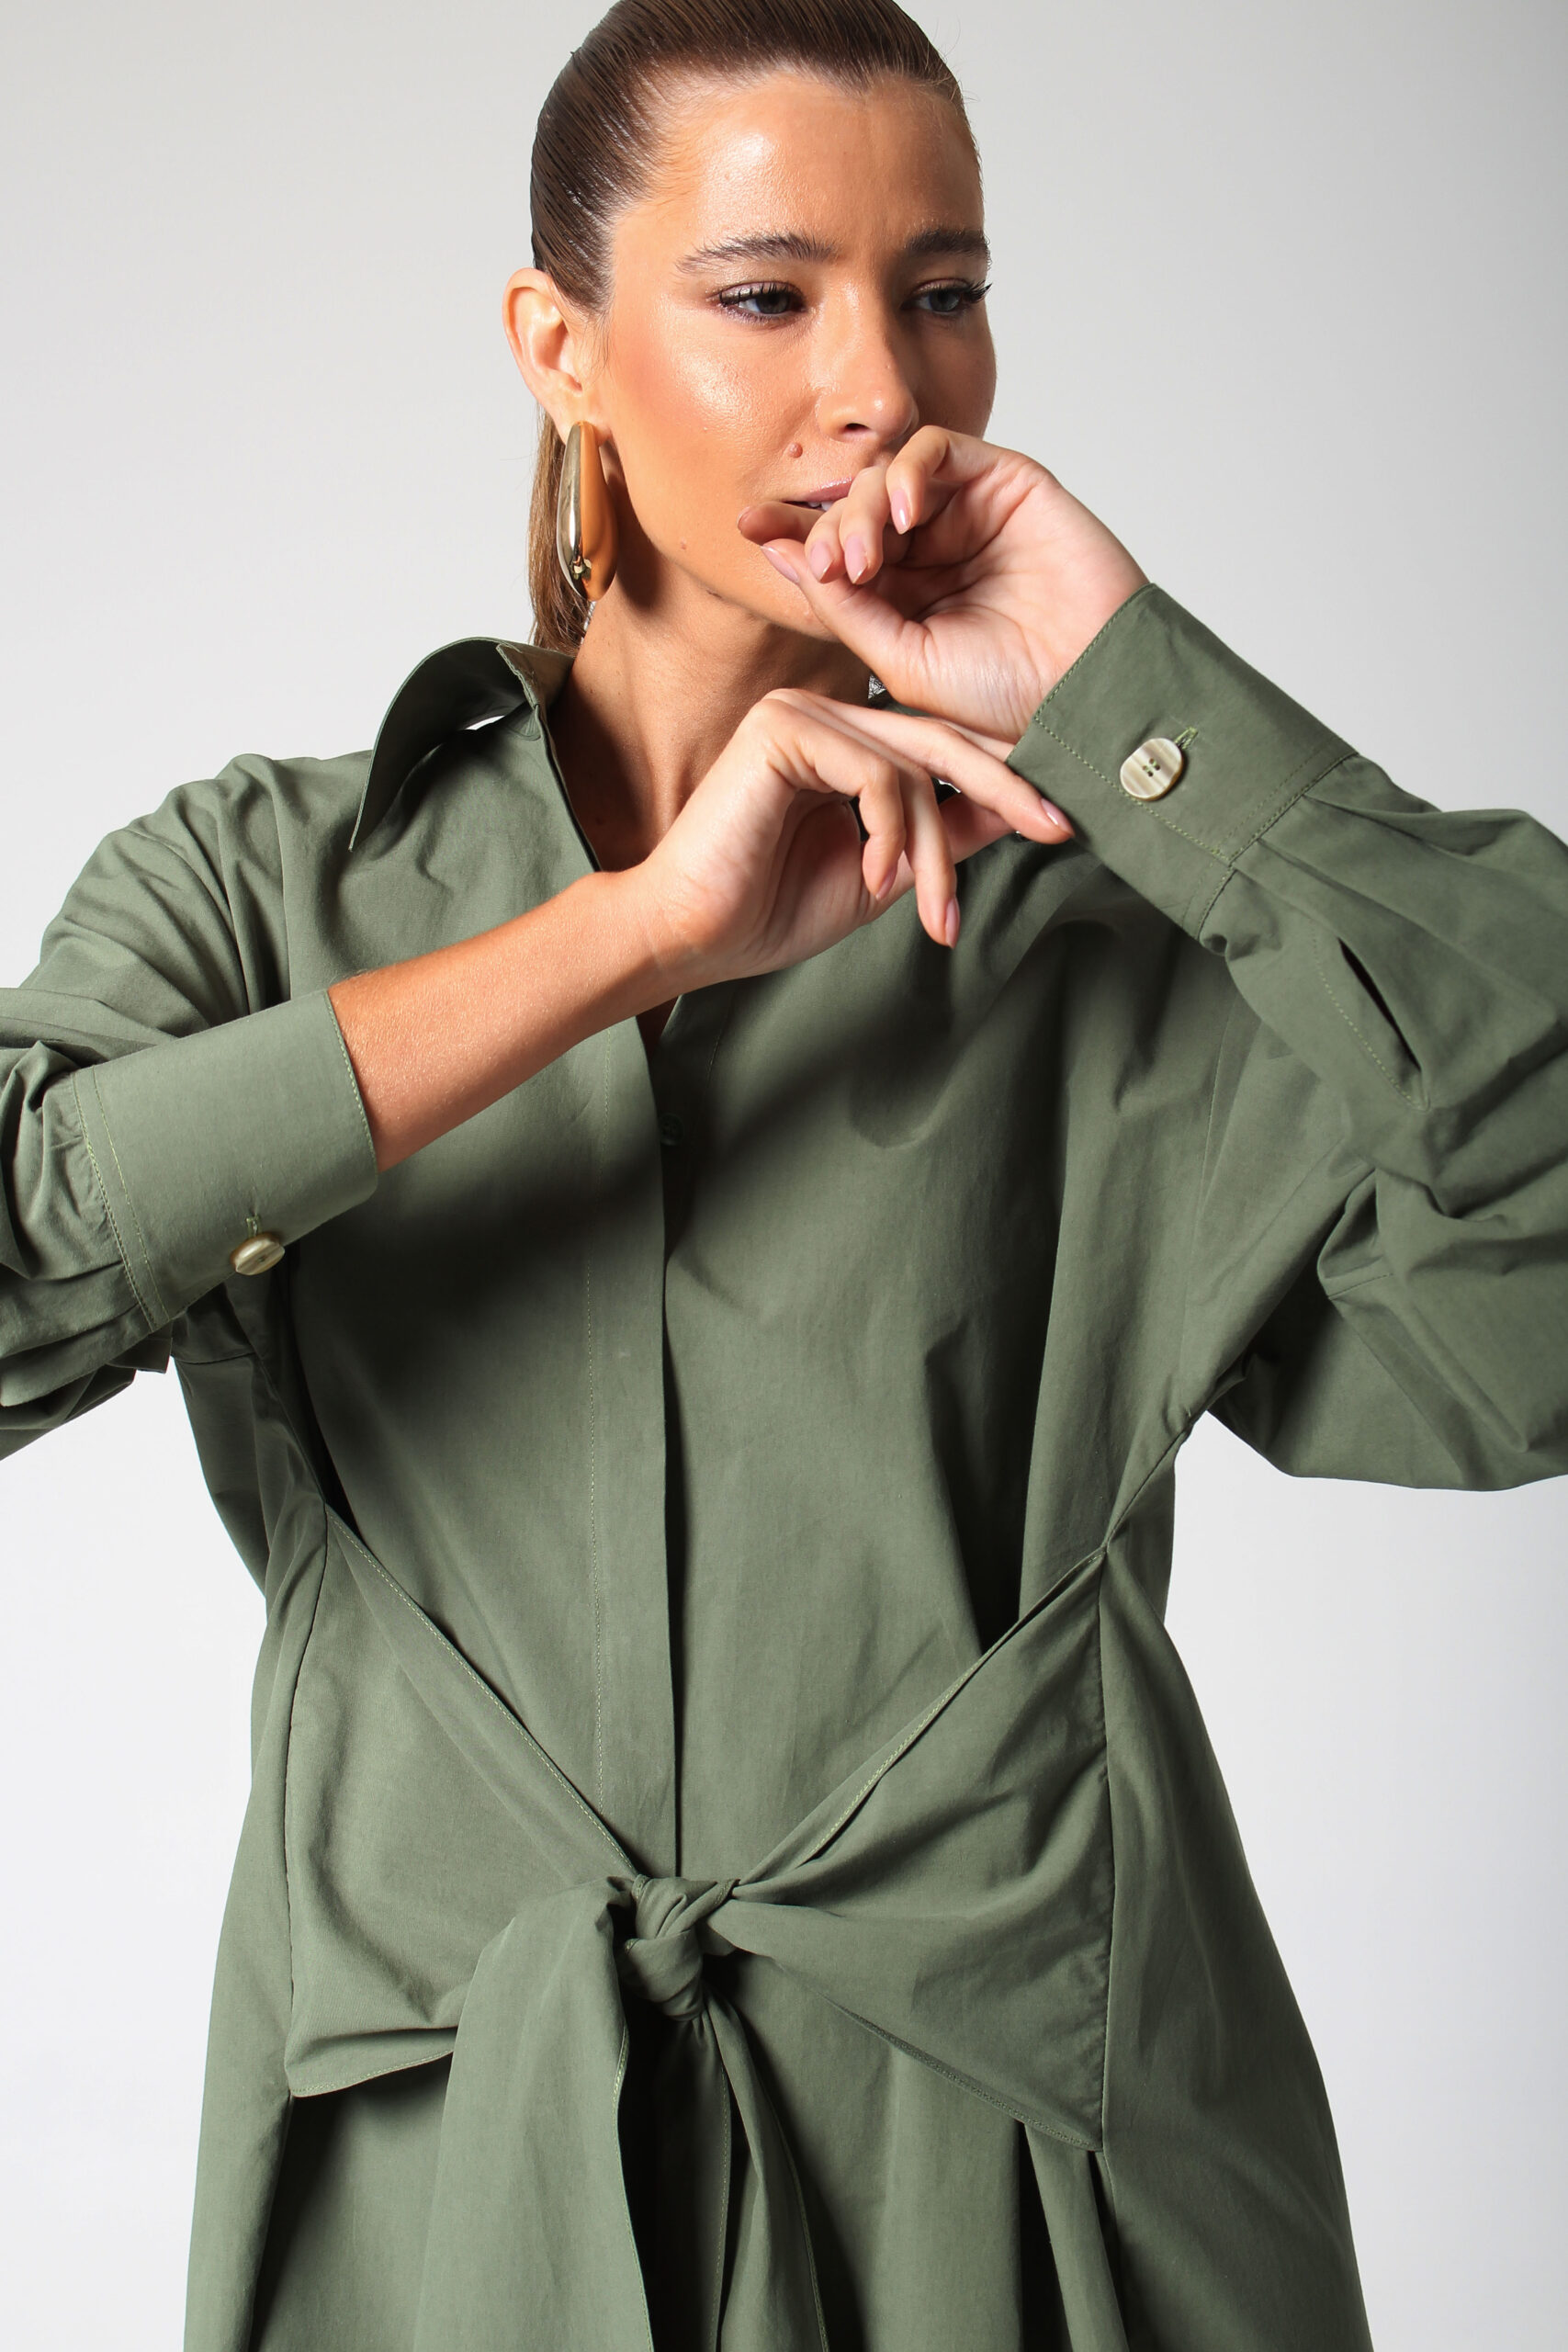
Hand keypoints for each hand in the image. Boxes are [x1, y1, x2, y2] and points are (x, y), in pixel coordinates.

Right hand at [625, 688, 1071, 984]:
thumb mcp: (886, 874)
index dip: (1003, 784)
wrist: (692, 936)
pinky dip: (891, 832)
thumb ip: (943, 836)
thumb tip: (1019, 810)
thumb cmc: (771, 912)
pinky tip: (876, 880)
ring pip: (914, 766)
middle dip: (1005, 792)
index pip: (940, 751)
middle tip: (1056, 829)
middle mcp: (825, 715)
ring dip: (935, 850)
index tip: (1059, 824)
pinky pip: (876, 772)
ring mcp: (801, 713)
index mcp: (844, 744)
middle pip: (941, 743)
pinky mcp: (783, 727)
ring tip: (931, 914)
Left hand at [738, 428, 1146, 743]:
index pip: (833, 549)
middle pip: (853, 507)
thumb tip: (782, 555)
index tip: (748, 526)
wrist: (1089, 690)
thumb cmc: (1007, 696)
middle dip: (830, 529)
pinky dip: (909, 471)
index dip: (789, 531)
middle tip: (834, 568)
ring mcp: (966, 512)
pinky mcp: (1004, 480)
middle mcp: (930, 550)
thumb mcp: (902, 661)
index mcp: (901, 596)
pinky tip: (904, 515)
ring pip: (887, 474)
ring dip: (863, 506)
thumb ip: (845, 608)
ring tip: (867, 555)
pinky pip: (938, 448)